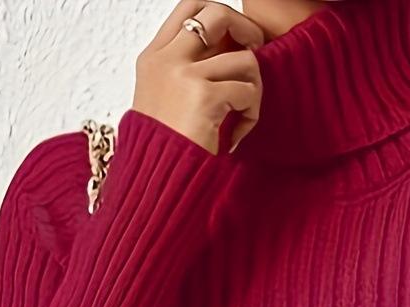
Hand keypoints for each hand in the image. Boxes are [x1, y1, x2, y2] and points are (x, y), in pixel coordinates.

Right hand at [133, 1, 264, 153]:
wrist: (153, 186)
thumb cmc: (163, 155)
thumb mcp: (164, 103)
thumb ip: (188, 72)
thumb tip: (231, 51)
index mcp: (154, 58)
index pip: (190, 7)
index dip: (220, 16)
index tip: (236, 39)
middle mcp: (166, 59)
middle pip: (217, 13)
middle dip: (246, 31)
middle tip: (255, 57)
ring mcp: (183, 74)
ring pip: (244, 58)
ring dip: (253, 89)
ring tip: (241, 118)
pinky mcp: (203, 96)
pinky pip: (247, 92)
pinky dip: (249, 117)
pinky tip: (233, 138)